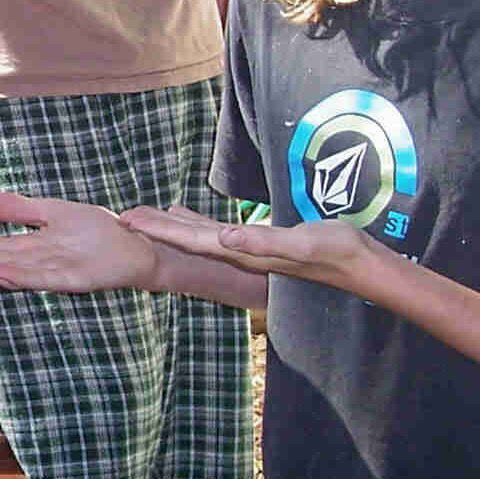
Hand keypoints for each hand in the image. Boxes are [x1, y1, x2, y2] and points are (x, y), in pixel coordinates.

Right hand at [0, 190, 161, 293]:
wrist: (137, 245)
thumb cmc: (99, 232)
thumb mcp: (52, 212)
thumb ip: (19, 208)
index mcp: (34, 247)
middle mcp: (41, 262)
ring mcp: (58, 271)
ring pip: (15, 270)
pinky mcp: (78, 278)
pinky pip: (48, 278)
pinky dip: (25, 277)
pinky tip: (4, 273)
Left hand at [125, 204, 377, 292]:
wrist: (358, 264)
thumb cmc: (332, 252)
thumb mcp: (299, 245)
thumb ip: (262, 243)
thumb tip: (224, 239)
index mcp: (241, 253)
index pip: (190, 241)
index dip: (158, 230)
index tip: (128, 221)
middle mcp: (238, 253)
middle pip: (186, 238)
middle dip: (154, 228)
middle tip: (122, 216)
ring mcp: (247, 248)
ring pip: (198, 235)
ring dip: (170, 225)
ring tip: (144, 215)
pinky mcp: (258, 240)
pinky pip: (216, 230)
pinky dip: (195, 221)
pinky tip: (183, 214)